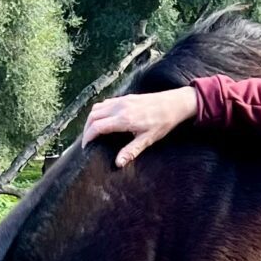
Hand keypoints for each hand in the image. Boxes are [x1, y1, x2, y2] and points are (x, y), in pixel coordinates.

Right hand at [81, 86, 199, 166]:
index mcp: (124, 119)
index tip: (85, 146)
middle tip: (87, 141)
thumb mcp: (148, 139)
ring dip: (91, 119)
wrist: (175, 103)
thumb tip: (118, 163)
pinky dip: (99, 111)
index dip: (88, 137)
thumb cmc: (163, 122)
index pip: (97, 126)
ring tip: (92, 131)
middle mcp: (120, 107)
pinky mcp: (126, 97)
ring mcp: (122, 100)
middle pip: (93, 116)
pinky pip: (106, 102)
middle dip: (86, 129)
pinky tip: (103, 120)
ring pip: (97, 107)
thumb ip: (131, 151)